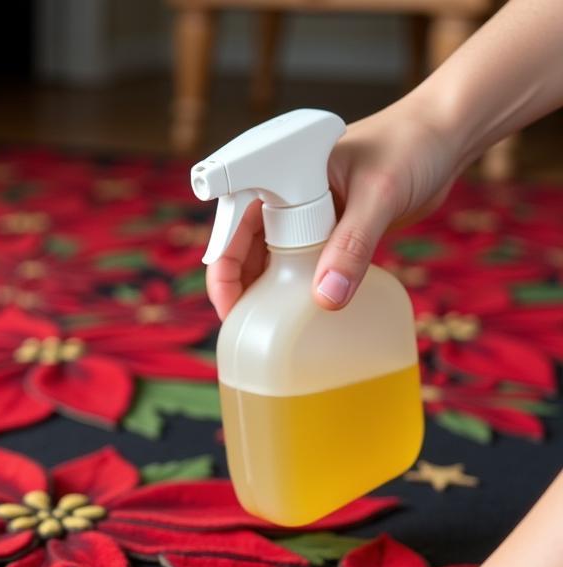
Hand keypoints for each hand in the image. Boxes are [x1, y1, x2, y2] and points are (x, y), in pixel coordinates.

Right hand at [206, 96, 461, 318]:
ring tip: (268, 325)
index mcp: (282, 175)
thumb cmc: (412, 145)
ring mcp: (307, 215)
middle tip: (246, 325)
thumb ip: (353, 246)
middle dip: (239, 286)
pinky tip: (302, 310)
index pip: (233, 224)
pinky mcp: (330, 232)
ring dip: (267, 290)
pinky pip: (303, 265)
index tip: (232, 305)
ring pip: (271, 259)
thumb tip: (327, 299)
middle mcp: (286, 196)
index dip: (225, 267)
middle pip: (244, 247)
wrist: (447, 136)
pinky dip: (299, 288)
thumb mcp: (379, 195)